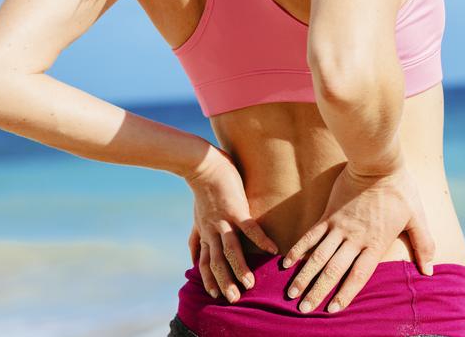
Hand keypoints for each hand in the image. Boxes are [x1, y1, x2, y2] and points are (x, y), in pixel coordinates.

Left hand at [186, 146, 278, 302]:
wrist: (202, 165)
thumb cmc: (203, 189)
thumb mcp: (196, 217)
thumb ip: (196, 237)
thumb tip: (192, 257)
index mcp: (205, 233)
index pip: (204, 261)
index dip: (209, 278)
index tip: (214, 294)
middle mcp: (212, 230)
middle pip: (216, 260)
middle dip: (224, 281)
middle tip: (233, 299)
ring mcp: (224, 220)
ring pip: (230, 249)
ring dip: (239, 267)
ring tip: (249, 284)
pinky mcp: (236, 209)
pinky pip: (250, 228)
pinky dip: (261, 239)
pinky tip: (273, 249)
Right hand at [283, 160, 435, 312]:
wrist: (376, 162)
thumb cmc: (399, 189)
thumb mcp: (417, 217)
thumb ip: (424, 245)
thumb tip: (429, 271)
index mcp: (375, 243)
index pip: (358, 275)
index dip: (345, 294)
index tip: (333, 311)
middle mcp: (354, 238)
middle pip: (333, 270)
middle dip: (317, 291)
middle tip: (304, 309)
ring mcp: (338, 226)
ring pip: (317, 255)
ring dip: (303, 275)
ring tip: (291, 292)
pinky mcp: (328, 214)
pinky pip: (310, 235)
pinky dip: (298, 249)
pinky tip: (287, 261)